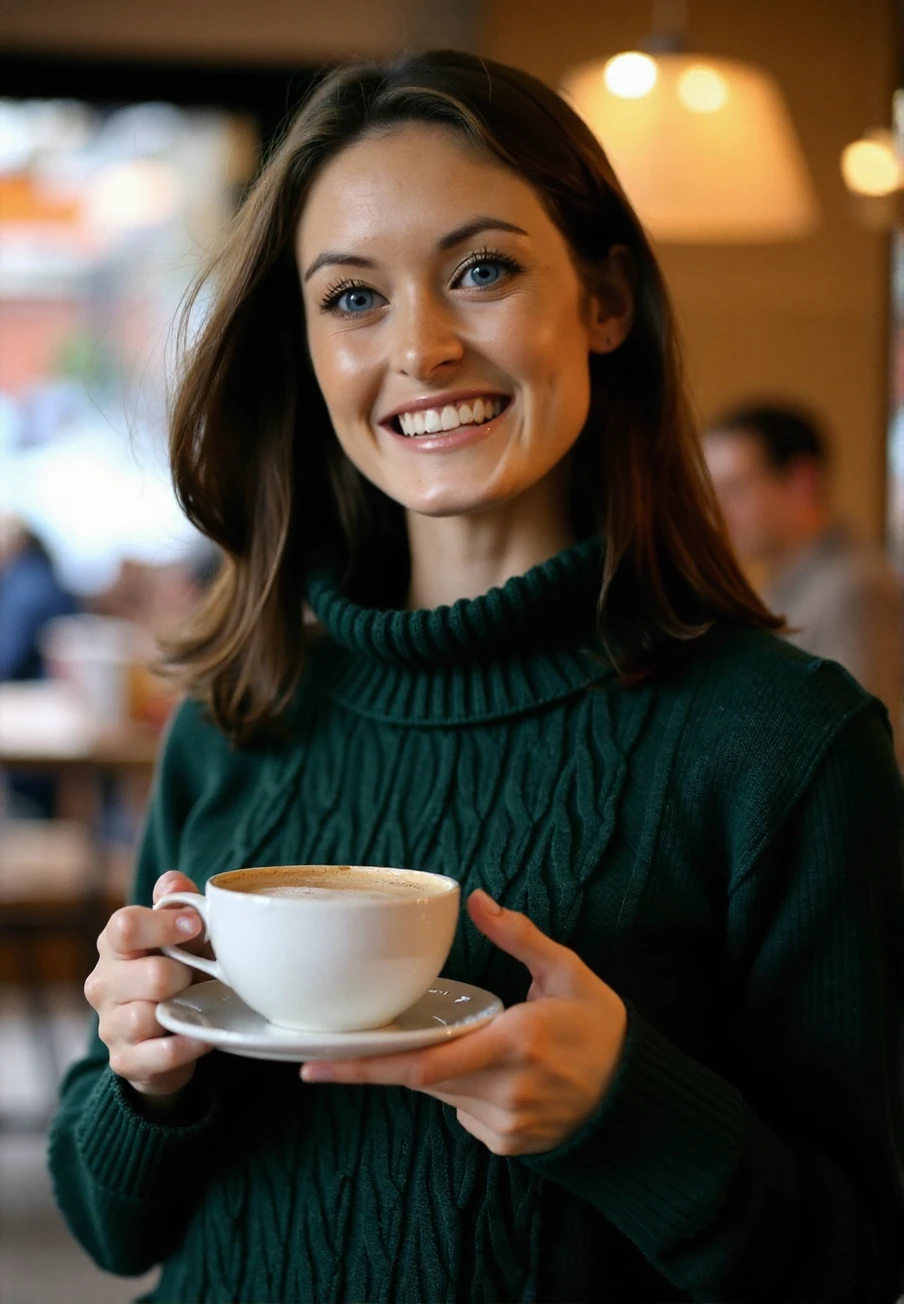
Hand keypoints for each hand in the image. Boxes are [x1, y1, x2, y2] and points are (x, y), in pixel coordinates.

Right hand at [85, 872, 212, 1103]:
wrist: (168, 1033)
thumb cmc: (177, 970)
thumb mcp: (183, 934)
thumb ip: (178, 904)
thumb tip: (173, 881)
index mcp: (114, 944)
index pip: (125, 925)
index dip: (166, 924)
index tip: (196, 926)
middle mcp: (102, 984)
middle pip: (152, 975)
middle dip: (187, 976)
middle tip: (198, 977)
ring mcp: (110, 1025)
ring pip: (150, 1015)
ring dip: (185, 1010)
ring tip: (196, 1005)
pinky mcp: (124, 1061)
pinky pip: (159, 1054)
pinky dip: (187, 1045)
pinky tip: (202, 1036)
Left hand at [300, 889, 626, 1155]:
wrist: (637, 1097)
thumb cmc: (600, 1026)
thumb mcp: (567, 971)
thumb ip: (519, 936)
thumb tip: (479, 899)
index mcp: (518, 1041)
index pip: (426, 1063)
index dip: (367, 1066)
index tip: (316, 1064)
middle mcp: (508, 1090)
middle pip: (423, 1078)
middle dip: (384, 1062)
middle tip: (328, 1055)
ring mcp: (508, 1124)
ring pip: (442, 1094)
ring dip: (437, 1068)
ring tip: (484, 1045)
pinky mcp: (509, 1145)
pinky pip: (464, 1113)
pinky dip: (464, 1090)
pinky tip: (499, 1075)